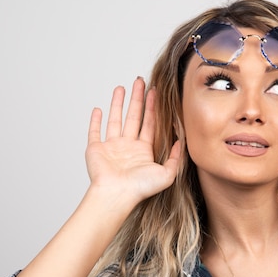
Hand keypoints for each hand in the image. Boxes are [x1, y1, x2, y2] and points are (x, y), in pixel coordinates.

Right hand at [86, 77, 180, 204]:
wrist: (116, 194)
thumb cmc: (140, 188)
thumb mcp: (167, 174)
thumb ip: (176, 158)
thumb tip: (182, 141)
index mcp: (143, 151)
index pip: (149, 123)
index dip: (153, 107)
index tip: (155, 91)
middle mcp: (127, 147)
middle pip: (133, 117)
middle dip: (137, 99)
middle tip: (140, 82)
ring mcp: (111, 147)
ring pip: (115, 120)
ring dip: (117, 104)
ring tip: (121, 88)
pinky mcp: (96, 149)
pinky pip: (95, 132)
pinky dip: (95, 121)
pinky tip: (98, 109)